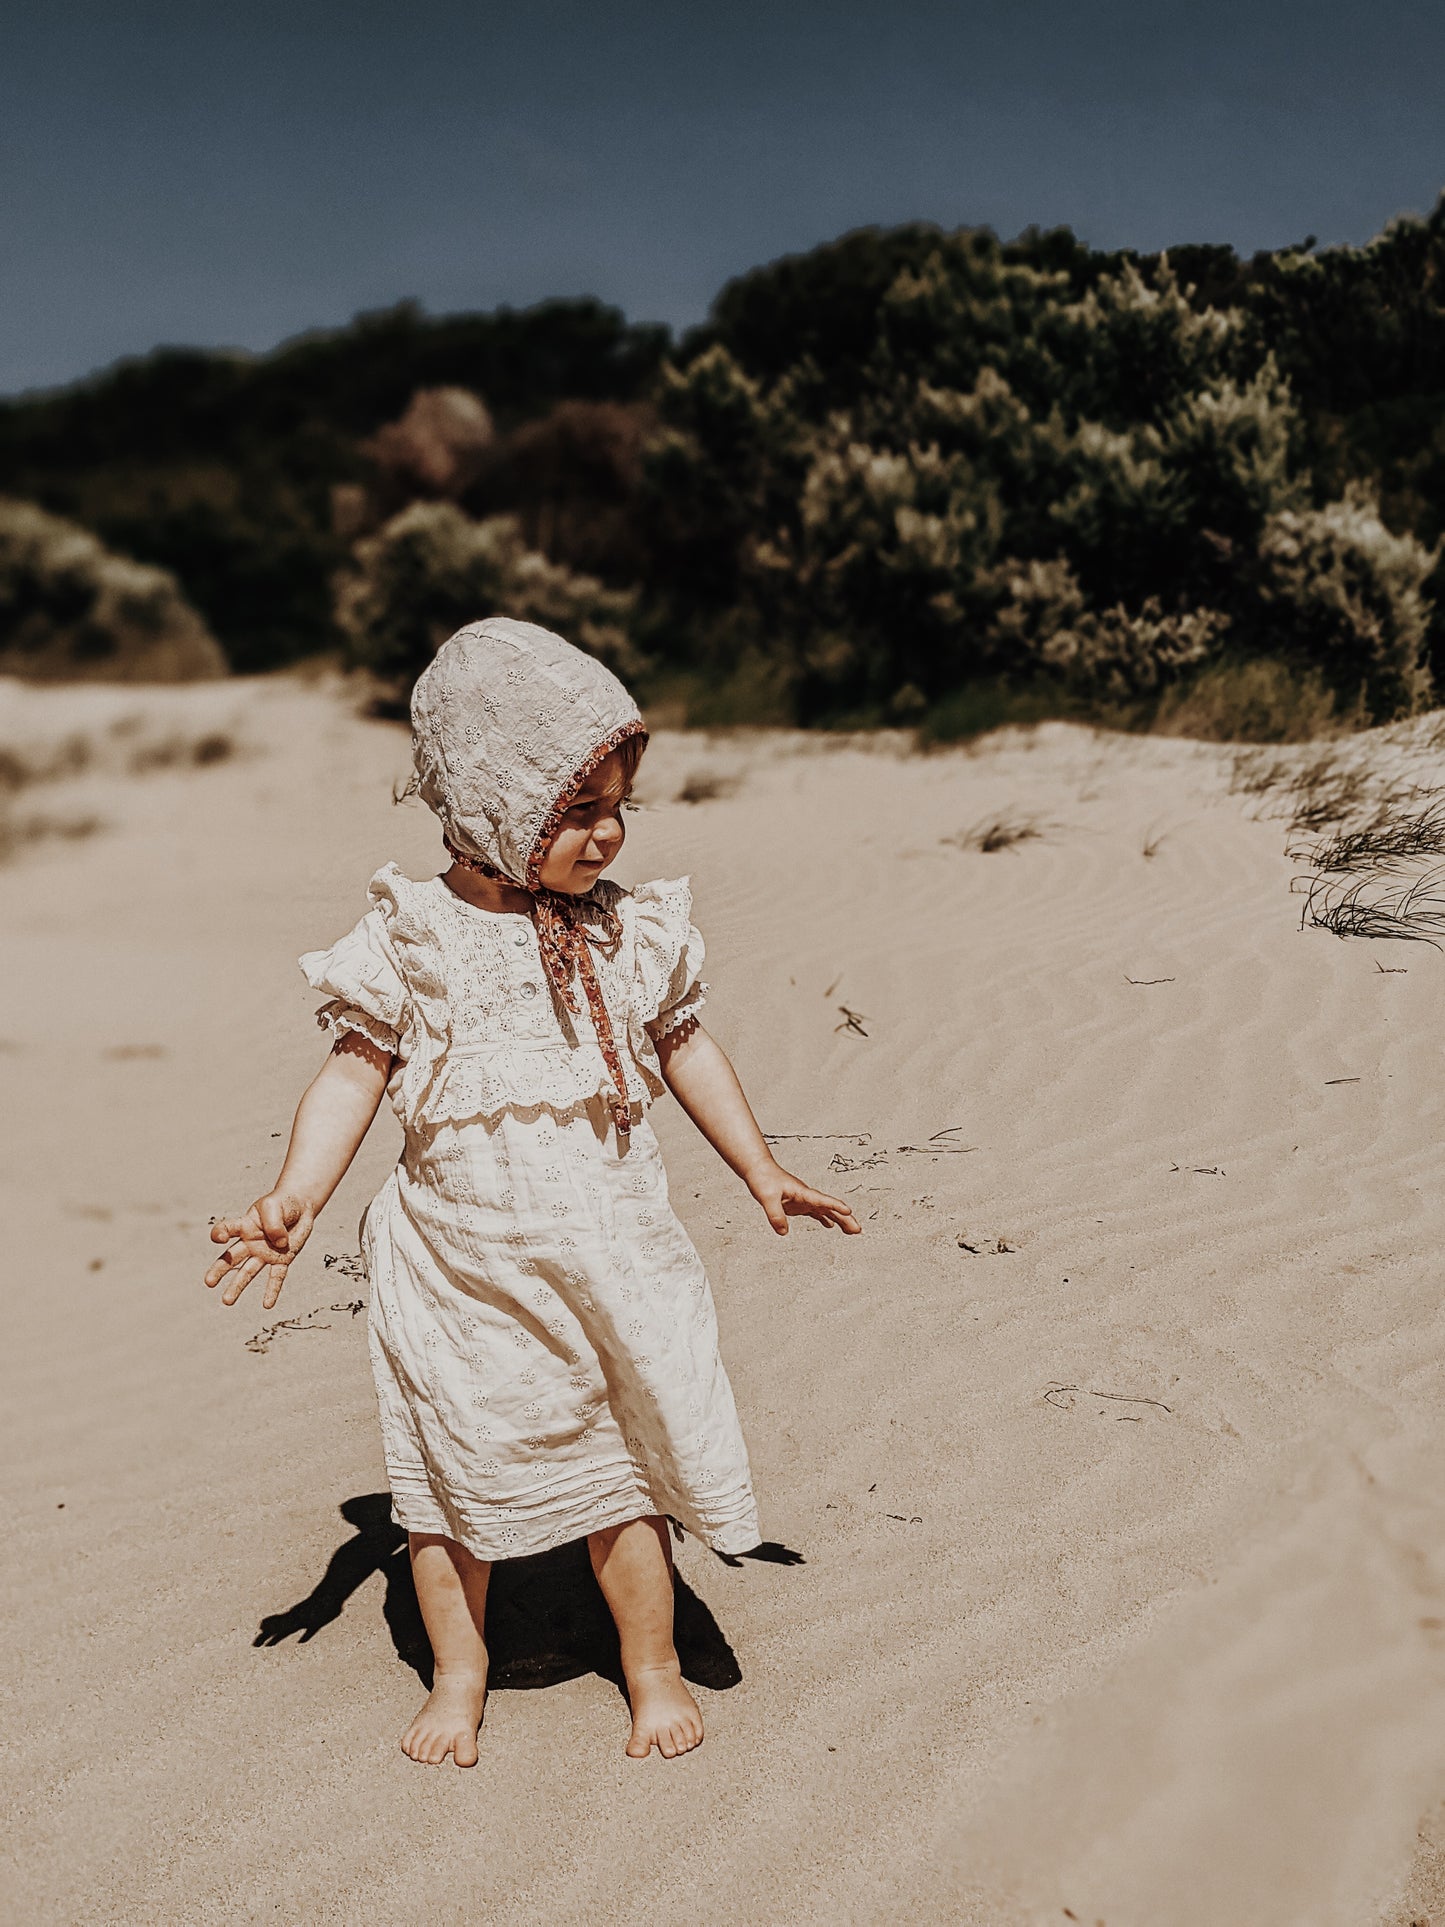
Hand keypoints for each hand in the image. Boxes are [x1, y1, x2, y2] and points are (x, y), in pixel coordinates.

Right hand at [205, 1192, 314, 1308]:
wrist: (300, 1206)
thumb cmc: (282, 1204)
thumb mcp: (274, 1207)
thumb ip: (273, 1223)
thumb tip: (279, 1244)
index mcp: (245, 1225)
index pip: (228, 1229)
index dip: (221, 1233)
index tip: (219, 1238)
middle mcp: (250, 1242)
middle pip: (231, 1257)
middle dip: (219, 1270)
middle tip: (209, 1282)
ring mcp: (265, 1253)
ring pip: (248, 1271)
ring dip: (237, 1286)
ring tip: (227, 1302)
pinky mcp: (282, 1259)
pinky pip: (276, 1277)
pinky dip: (272, 1291)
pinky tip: (267, 1305)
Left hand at [746, 1160, 861, 1236]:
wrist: (758, 1169)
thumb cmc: (763, 1179)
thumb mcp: (766, 1198)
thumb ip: (775, 1214)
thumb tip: (783, 1232)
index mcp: (803, 1192)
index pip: (823, 1200)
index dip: (836, 1206)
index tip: (849, 1211)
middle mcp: (807, 1196)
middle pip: (830, 1208)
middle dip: (845, 1218)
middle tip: (858, 1230)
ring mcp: (804, 1199)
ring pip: (826, 1210)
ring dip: (839, 1220)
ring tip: (852, 1231)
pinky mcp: (798, 1203)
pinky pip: (816, 1212)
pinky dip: (824, 1219)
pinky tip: (829, 1225)